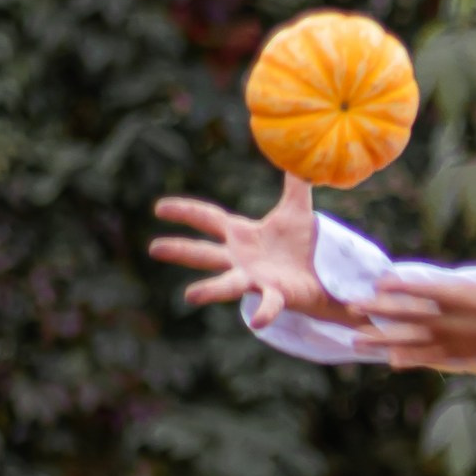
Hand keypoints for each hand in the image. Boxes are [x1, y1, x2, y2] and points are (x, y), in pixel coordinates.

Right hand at [150, 175, 357, 329]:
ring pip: (228, 284)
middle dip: (180, 250)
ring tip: (191, 296)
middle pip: (205, 253)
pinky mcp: (276, 295)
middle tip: (154, 248)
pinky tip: (256, 321)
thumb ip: (295, 182)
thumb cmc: (301, 244)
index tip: (159, 208)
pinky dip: (263, 312)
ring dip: (210, 290)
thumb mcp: (297, 209)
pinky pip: (268, 305)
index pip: (207, 218)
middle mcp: (240, 259)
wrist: (321, 274)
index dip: (184, 211)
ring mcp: (255, 279)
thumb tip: (294, 153)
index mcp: (240, 234)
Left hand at [363, 204, 475, 370]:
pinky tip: (391, 360)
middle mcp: (459, 324)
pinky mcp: (466, 355)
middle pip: (411, 318)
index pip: (428, 291)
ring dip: (384, 341)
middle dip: (379, 313)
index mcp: (470, 299)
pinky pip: (433, 359)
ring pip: (415, 342)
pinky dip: (412, 359)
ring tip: (356, 341)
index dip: (402, 287)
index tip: (377, 283)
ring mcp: (460, 342)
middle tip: (350, 309)